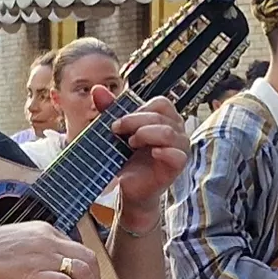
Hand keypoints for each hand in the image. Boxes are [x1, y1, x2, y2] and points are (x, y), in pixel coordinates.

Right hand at [0, 220, 105, 278]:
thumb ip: (31, 246)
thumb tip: (38, 259)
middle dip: (94, 275)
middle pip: (87, 256)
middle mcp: (48, 241)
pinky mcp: (38, 277)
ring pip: (83, 270)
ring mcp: (44, 258)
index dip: (83, 263)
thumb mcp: (14, 239)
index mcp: (42, 230)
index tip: (81, 276)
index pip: (74, 245)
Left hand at [99, 95, 187, 212]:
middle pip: (162, 115)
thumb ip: (110, 110)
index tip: (118, 122)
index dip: (139, 109)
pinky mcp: (177, 166)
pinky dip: (164, 152)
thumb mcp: (115, 132)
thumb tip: (98, 89)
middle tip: (118, 131)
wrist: (127, 189)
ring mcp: (179, 148)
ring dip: (146, 134)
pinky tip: (152, 153)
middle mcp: (176, 131)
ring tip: (131, 144)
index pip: (160, 103)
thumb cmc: (125, 160)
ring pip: (169, 132)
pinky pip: (178, 155)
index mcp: (164, 119)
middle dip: (135, 120)